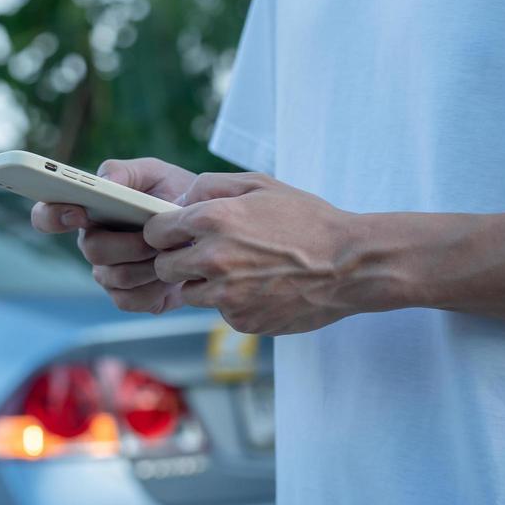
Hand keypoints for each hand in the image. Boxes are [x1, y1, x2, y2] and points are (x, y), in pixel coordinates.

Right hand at [31, 157, 197, 314]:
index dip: (52, 215)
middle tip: (156, 236)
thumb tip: (102, 181)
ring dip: (149, 264)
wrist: (209, 232)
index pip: (47, 215)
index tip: (77, 211)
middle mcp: (93, 244)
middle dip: (127, 243)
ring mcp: (108, 273)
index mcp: (88, 211)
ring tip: (174, 251)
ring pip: (114, 277)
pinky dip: (155, 288)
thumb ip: (124, 172)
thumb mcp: (155, 173)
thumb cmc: (175, 196)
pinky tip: (174, 275)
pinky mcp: (127, 297)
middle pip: (92, 250)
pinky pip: (130, 300)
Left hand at [143, 172, 364, 334]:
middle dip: (178, 260)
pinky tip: (261, 288)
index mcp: (212, 219)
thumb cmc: (306, 220)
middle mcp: (212, 259)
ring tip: (241, 270)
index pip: (154, 232)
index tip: (176, 234)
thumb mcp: (260, 184)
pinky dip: (233, 302)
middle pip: (164, 267)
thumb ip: (211, 186)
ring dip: (204, 284)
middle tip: (206, 254)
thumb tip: (180, 201)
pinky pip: (220, 312)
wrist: (350, 265)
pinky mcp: (241, 321)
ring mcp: (226, 295)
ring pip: (190, 293)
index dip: (164, 232)